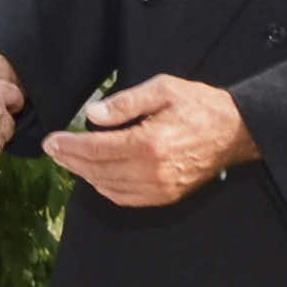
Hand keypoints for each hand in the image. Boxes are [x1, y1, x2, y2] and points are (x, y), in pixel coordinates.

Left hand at [42, 74, 255, 207]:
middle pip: (97, 170)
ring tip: (71, 160)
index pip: (96, 148)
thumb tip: (92, 116)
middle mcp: (151, 171)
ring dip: (85, 175)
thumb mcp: (162, 89)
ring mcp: (159, 188)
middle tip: (54, 150)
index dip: (69, 146)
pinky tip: (96, 175)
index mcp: (148, 143)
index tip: (52, 141)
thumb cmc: (199, 105)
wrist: (235, 131)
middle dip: (71, 160)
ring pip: (108, 187)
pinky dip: (105, 188)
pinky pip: (125, 198)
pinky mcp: (166, 197)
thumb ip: (125, 103)